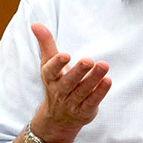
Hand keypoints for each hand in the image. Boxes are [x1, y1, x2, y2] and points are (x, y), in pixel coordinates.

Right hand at [31, 22, 110, 142]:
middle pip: (69, 81)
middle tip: (88, 60)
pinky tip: (107, 81)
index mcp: (50, 78)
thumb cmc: (56, 83)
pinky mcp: (85, 111)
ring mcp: (72, 103)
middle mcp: (60, 91)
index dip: (57, 63)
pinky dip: (100, 92)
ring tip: (104, 65)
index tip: (65, 54)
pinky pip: (92, 101)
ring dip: (94, 78)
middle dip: (78, 71)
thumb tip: (35, 24)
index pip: (51, 71)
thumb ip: (46, 44)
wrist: (58, 118)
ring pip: (83, 90)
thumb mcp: (48, 64)